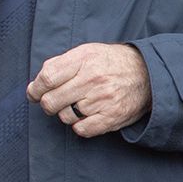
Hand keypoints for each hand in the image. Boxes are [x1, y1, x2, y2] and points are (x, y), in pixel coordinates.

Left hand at [29, 44, 150, 137]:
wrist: (148, 73)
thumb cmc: (111, 62)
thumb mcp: (87, 52)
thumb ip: (60, 64)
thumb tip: (37, 84)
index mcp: (83, 60)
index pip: (47, 79)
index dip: (35, 89)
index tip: (34, 93)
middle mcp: (92, 79)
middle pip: (51, 102)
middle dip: (48, 104)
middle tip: (54, 101)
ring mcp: (102, 100)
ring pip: (65, 117)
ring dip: (66, 113)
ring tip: (77, 105)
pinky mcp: (111, 117)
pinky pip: (81, 130)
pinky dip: (79, 125)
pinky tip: (86, 116)